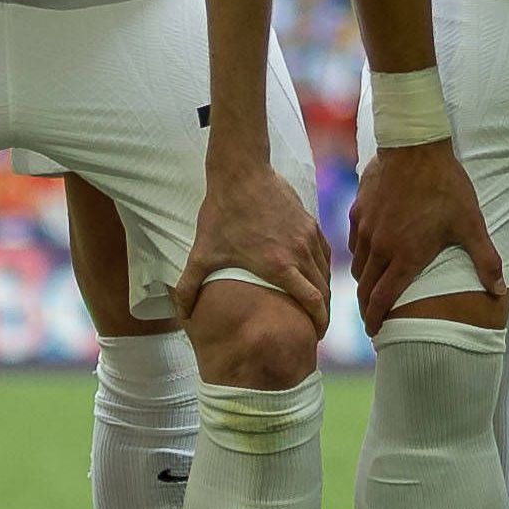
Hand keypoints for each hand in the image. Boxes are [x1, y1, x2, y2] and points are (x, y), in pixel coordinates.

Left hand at [186, 156, 334, 328]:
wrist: (241, 172)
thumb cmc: (222, 213)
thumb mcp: (201, 253)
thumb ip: (189, 287)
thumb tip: (182, 315)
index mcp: (279, 266)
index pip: (313, 301)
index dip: (319, 322)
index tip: (316, 336)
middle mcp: (300, 252)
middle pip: (324, 291)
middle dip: (323, 313)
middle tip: (313, 328)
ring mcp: (308, 235)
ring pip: (326, 272)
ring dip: (323, 291)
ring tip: (314, 307)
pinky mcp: (309, 222)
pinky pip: (324, 253)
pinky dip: (323, 269)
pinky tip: (313, 276)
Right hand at [347, 140, 504, 326]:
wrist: (414, 146)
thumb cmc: (445, 186)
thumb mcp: (471, 224)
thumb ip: (485, 260)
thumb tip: (500, 291)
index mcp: (405, 256)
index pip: (383, 299)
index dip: (376, 320)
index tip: (375, 333)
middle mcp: (380, 247)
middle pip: (365, 287)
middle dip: (367, 307)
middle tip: (372, 318)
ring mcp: (366, 228)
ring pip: (358, 265)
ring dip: (364, 281)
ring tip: (372, 288)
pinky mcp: (358, 210)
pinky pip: (354, 242)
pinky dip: (360, 254)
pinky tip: (370, 252)